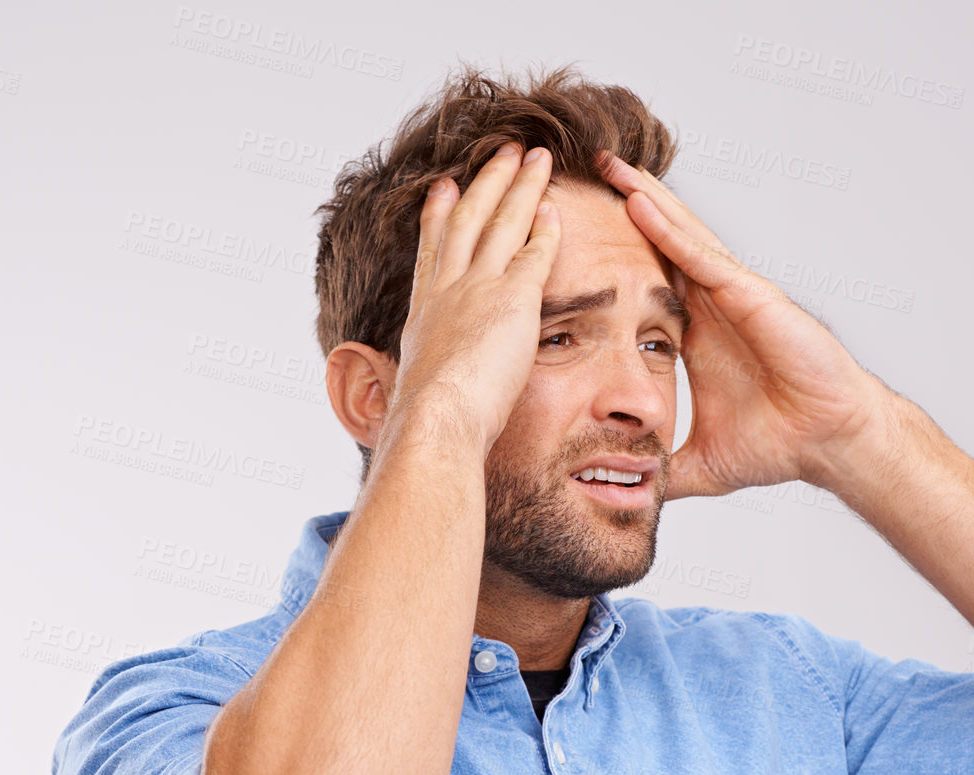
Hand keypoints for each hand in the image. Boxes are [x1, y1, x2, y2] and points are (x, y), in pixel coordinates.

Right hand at [388, 142, 559, 455]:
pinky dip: (544, 227)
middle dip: (486, 182)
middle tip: (501, 151)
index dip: (440, 216)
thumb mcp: (418, 394)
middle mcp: (446, 290)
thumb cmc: (428, 424)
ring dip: (520, 185)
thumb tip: (420, 400)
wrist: (435, 420)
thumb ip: (427, 382)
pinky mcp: (512, 298)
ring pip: (501, 222)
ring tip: (535, 157)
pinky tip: (556, 206)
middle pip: (468, 221)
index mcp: (425, 313)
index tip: (444, 188)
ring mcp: (478, 289)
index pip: (433, 253)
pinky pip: (534, 252)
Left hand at [595, 151, 890, 499]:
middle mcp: (714, 304)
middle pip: (661, 244)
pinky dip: (670, 230)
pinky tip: (640, 203)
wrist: (828, 444)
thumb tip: (631, 495)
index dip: (616, 258)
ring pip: (679, 235)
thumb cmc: (783, 445)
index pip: (648, 284)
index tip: (576, 236)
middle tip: (585, 174)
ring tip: (608, 166)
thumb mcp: (702, 465)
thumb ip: (665, 473)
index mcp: (699, 333)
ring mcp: (733, 295)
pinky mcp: (751, 296)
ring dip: (644, 199)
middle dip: (626, 208)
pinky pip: (702, 257)